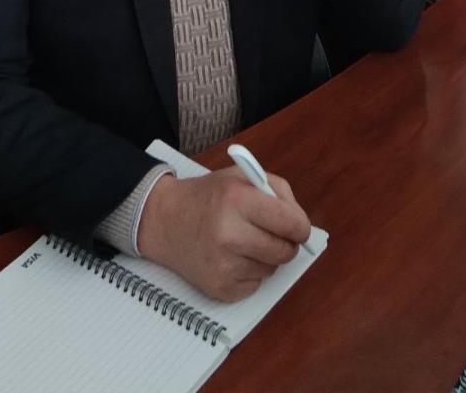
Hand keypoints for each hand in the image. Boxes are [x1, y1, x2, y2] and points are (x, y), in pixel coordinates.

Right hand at [137, 165, 310, 302]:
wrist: (164, 220)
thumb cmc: (208, 196)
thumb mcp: (240, 177)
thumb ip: (276, 192)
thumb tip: (301, 224)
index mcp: (237, 200)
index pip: (290, 223)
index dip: (301, 227)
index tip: (300, 228)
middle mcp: (230, 235)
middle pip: (285, 251)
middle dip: (287, 244)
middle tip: (275, 236)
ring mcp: (224, 266)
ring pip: (271, 269)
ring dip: (266, 258)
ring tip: (243, 242)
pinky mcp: (220, 289)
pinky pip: (255, 285)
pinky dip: (250, 273)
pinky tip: (231, 258)